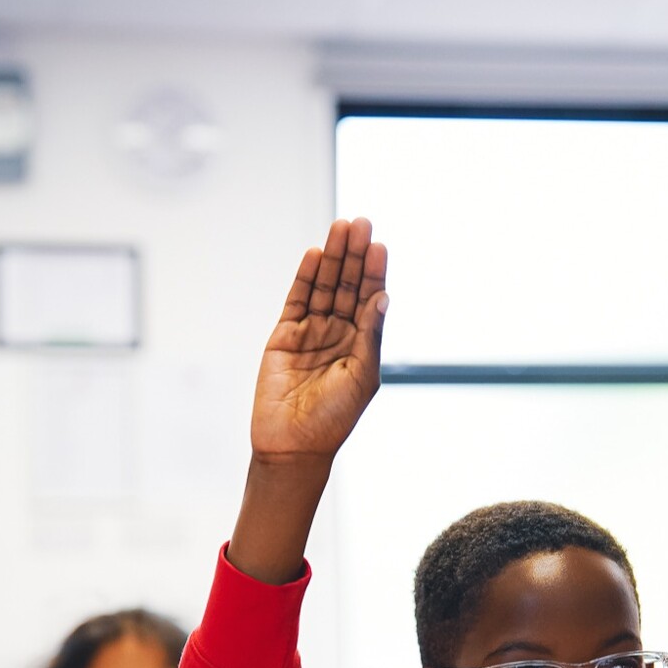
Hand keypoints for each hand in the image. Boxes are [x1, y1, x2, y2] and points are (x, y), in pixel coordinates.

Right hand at [251, 217, 386, 465]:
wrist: (294, 445)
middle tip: (360, 223)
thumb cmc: (334, 418)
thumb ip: (370, 335)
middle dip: (354, 255)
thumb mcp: (362, 376)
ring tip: (340, 228)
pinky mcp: (284, 336)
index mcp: (362, 344)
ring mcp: (311, 333)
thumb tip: (383, 296)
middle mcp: (339, 333)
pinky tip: (314, 256)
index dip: (374, 271)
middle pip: (347, 285)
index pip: (370, 298)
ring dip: (331, 258)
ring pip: (323, 287)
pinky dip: (305, 278)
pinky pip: (297, 300)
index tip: (379, 244)